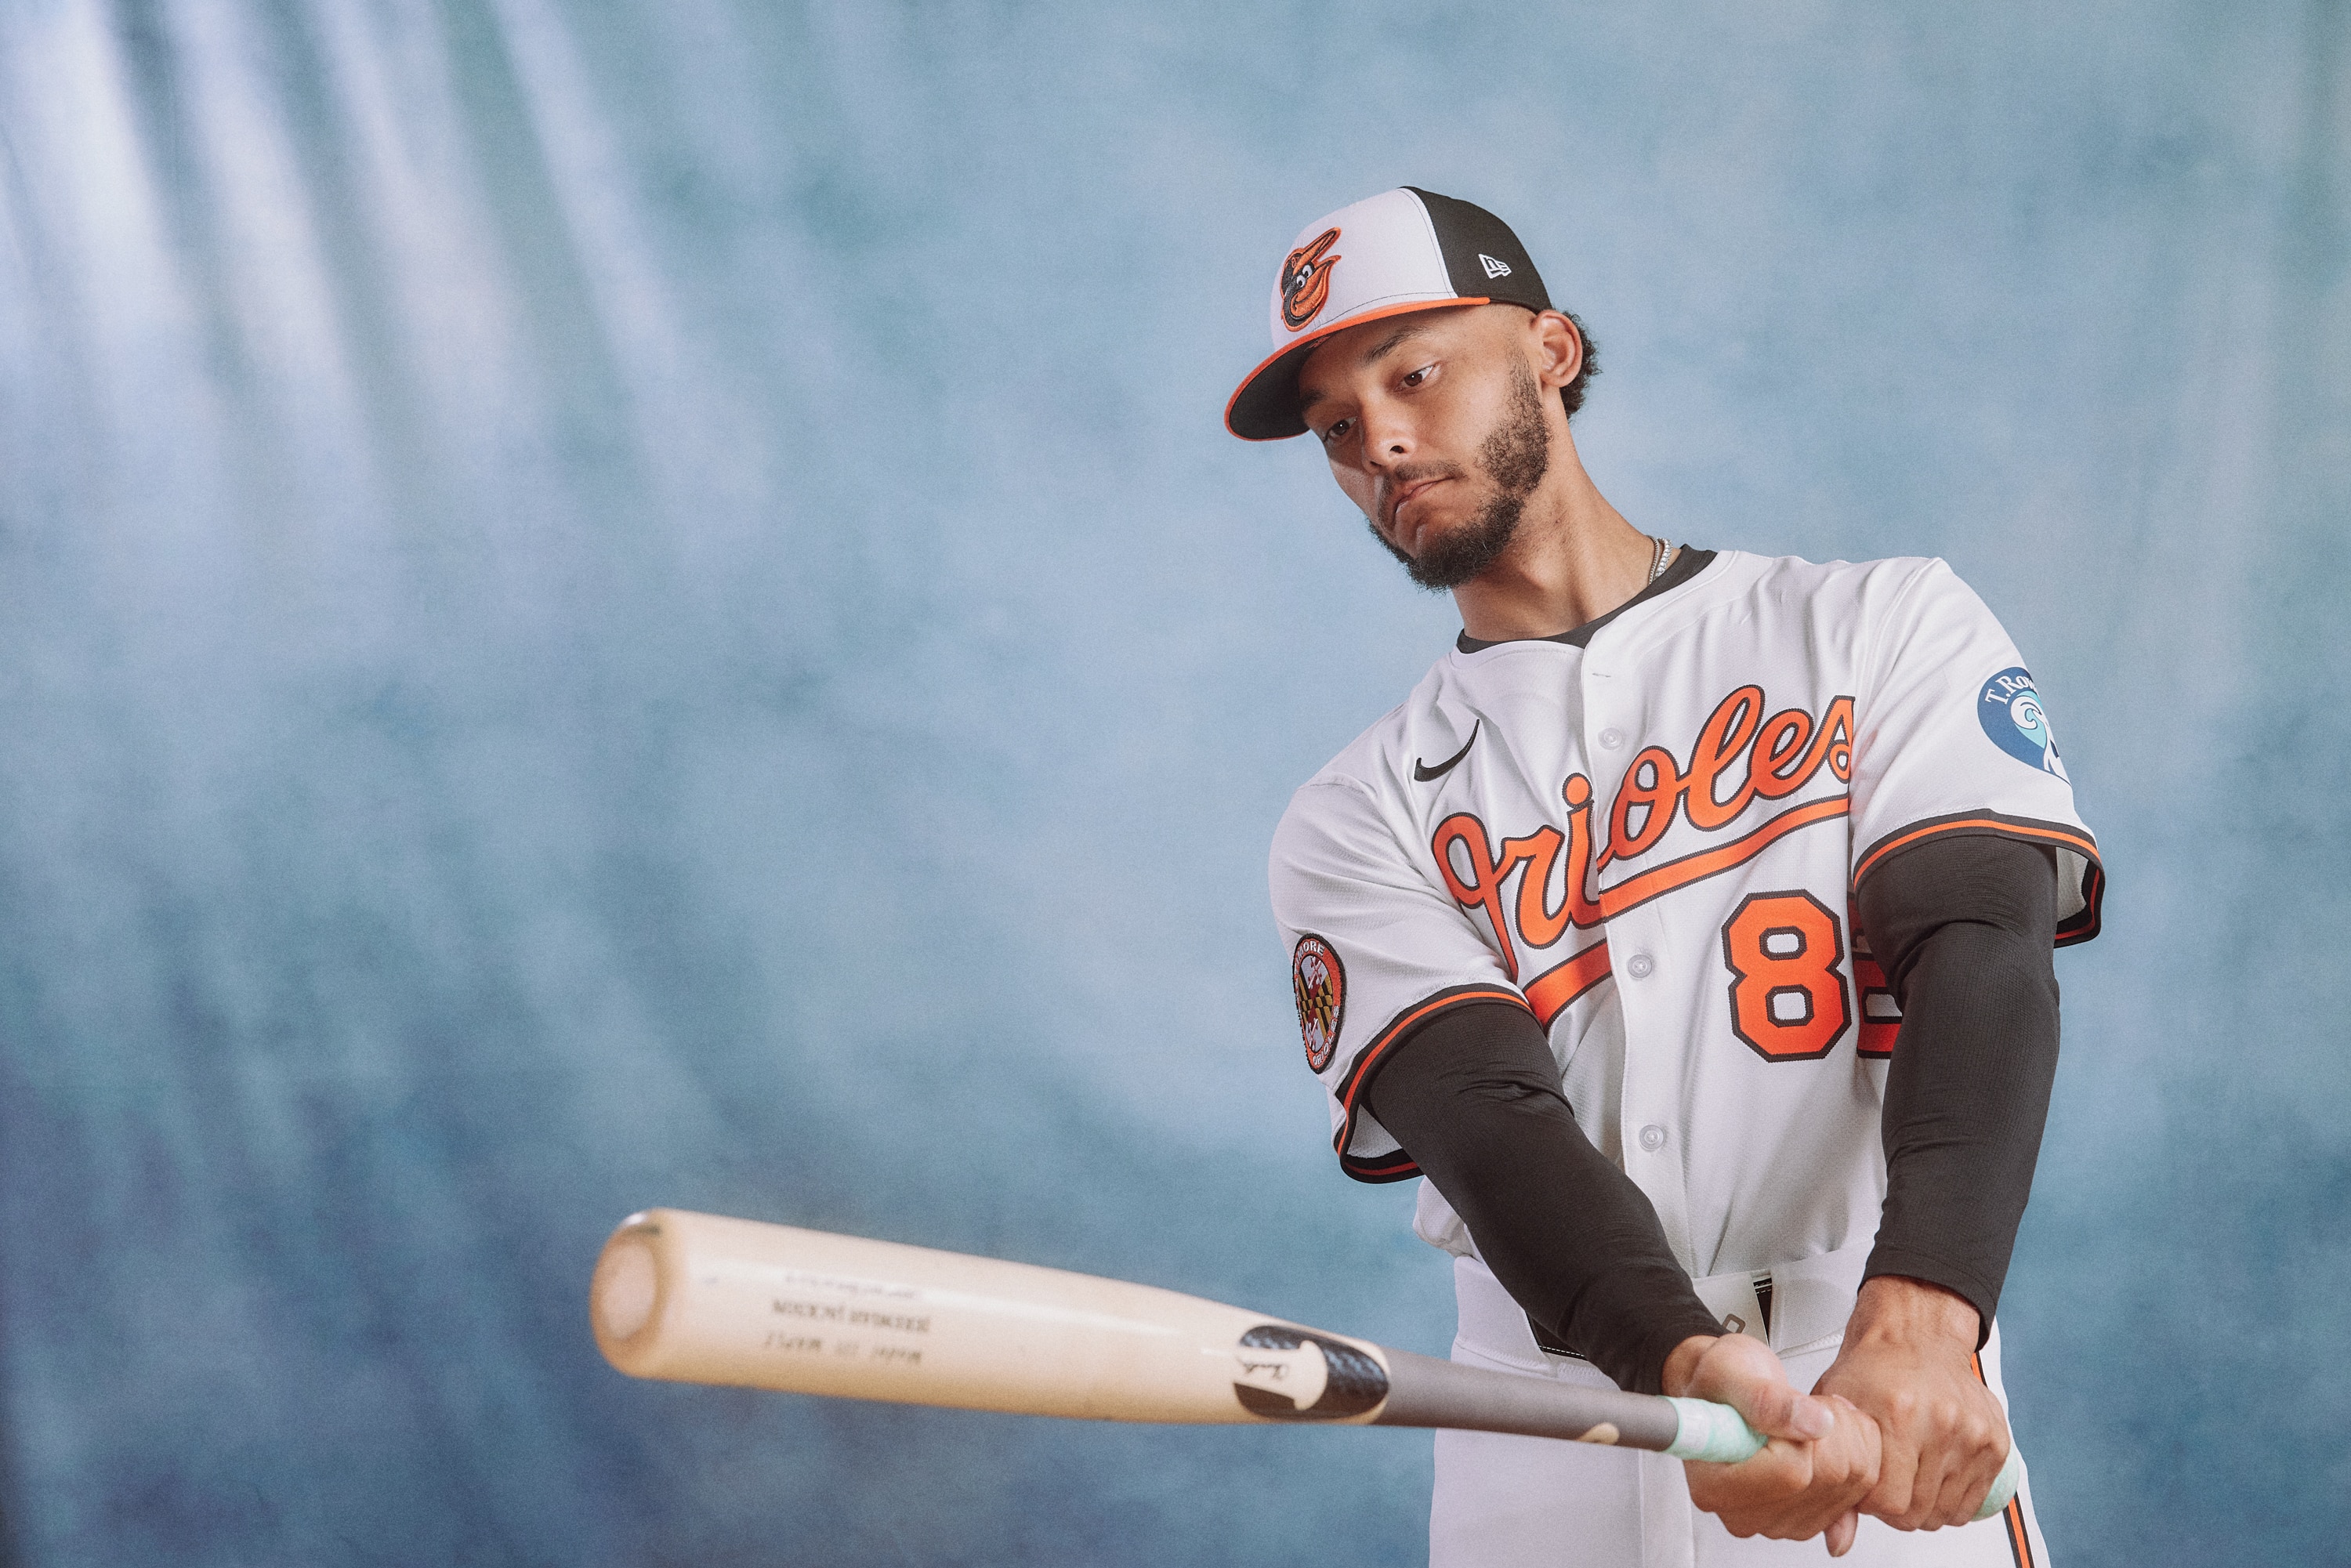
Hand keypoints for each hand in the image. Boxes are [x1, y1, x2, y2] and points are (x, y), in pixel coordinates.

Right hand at [1664, 1331, 1882, 1555]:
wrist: (1725, 1392)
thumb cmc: (1719, 1383)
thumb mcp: (1728, 1371)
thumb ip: (1767, 1400)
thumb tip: (1816, 1424)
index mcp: (1715, 1484)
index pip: (1793, 1473)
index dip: (1806, 1431)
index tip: (1797, 1405)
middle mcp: (1745, 1513)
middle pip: (1828, 1477)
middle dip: (1832, 1427)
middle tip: (1805, 1403)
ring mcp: (1778, 1521)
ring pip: (1852, 1482)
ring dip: (1847, 1435)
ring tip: (1812, 1413)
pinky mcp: (1807, 1520)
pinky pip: (1860, 1491)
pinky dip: (1857, 1454)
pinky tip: (1827, 1436)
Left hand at [1812, 1277, 2008, 1529]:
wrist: (1917, 1334)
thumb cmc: (1872, 1368)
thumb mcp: (1835, 1412)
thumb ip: (1832, 1474)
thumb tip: (1837, 1540)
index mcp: (1897, 1414)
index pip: (1888, 1503)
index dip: (1870, 1502)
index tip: (1865, 1484)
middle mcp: (1940, 1422)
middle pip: (1919, 1512)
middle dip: (1897, 1507)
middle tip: (1887, 1480)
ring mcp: (1972, 1433)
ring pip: (1947, 1511)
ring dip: (1925, 1504)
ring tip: (1909, 1474)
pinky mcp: (1995, 1442)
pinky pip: (1975, 1501)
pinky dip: (1952, 1498)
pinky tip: (1934, 1474)